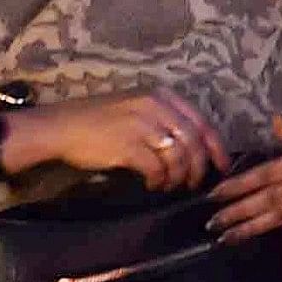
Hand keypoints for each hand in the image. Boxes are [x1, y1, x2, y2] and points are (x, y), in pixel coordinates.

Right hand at [6, 89, 228, 192]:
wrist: (59, 127)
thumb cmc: (97, 121)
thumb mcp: (136, 108)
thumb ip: (164, 120)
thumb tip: (193, 148)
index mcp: (162, 96)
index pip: (203, 123)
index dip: (217, 148)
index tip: (222, 167)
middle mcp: (155, 106)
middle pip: (194, 142)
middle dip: (199, 168)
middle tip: (194, 184)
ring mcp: (141, 124)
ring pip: (178, 157)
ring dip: (178, 177)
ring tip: (170, 185)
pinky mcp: (126, 145)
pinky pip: (156, 168)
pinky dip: (159, 180)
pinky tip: (152, 184)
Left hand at [209, 115, 281, 241]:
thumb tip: (272, 123)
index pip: (271, 174)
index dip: (242, 185)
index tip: (216, 194)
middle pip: (273, 200)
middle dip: (240, 212)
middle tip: (213, 223)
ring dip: (253, 228)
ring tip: (226, 236)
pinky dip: (274, 226)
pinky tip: (255, 231)